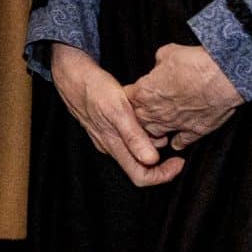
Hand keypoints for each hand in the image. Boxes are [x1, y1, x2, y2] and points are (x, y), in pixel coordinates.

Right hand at [48, 42, 183, 188]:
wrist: (72, 74)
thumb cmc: (94, 89)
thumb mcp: (118, 110)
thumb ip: (133, 136)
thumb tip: (151, 160)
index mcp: (113, 145)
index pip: (141, 177)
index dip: (163, 175)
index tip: (179, 162)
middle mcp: (111, 146)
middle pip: (140, 167)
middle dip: (162, 159)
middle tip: (175, 140)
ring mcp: (108, 138)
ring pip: (135, 151)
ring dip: (153, 143)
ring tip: (163, 124)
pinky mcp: (108, 127)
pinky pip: (129, 138)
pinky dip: (144, 133)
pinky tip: (148, 118)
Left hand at [124, 43, 242, 151]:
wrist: (222, 77)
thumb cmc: (195, 63)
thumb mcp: (168, 53)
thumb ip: (158, 62)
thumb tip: (160, 64)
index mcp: (143, 93)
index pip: (127, 97)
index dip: (133, 93)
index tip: (138, 91)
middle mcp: (154, 113)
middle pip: (138, 119)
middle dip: (141, 113)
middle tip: (149, 106)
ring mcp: (174, 124)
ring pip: (156, 133)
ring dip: (156, 128)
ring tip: (161, 121)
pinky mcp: (194, 131)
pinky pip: (181, 142)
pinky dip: (179, 139)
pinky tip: (179, 136)